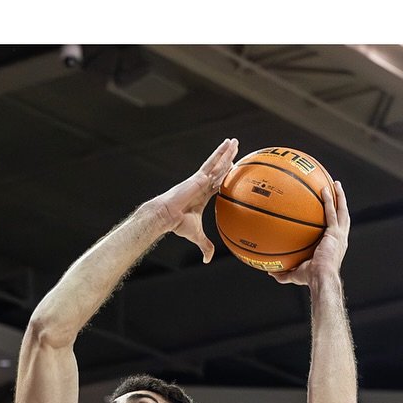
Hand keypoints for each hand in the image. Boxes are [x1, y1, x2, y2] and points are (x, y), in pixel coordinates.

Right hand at [154, 138, 238, 262]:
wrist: (166, 216)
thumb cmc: (178, 225)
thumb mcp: (196, 235)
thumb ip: (205, 245)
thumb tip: (207, 260)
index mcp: (202, 195)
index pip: (216, 184)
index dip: (224, 177)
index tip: (231, 171)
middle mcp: (202, 184)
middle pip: (218, 170)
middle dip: (226, 160)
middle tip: (236, 150)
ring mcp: (200, 178)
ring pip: (217, 163)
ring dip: (226, 152)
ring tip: (234, 142)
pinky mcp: (199, 176)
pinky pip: (213, 162)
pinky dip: (221, 153)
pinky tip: (228, 144)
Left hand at [274, 179, 349, 286]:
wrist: (321, 279)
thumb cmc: (311, 279)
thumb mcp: (295, 274)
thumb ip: (284, 273)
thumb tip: (270, 272)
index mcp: (334, 245)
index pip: (335, 228)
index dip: (334, 218)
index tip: (330, 209)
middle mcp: (340, 239)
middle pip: (342, 215)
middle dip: (340, 202)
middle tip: (335, 189)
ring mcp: (340, 235)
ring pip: (342, 211)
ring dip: (339, 196)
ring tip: (335, 184)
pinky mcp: (335, 234)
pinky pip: (332, 213)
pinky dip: (329, 201)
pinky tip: (325, 190)